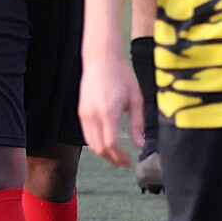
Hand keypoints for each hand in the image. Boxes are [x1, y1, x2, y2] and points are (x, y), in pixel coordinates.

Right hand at [78, 37, 143, 167]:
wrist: (101, 58)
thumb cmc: (121, 74)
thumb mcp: (135, 98)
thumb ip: (137, 122)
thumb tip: (140, 143)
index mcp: (108, 112)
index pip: (111, 144)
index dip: (120, 157)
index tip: (129, 162)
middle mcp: (93, 114)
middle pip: (99, 147)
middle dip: (112, 159)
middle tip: (124, 163)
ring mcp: (84, 113)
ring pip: (91, 142)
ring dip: (103, 153)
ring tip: (116, 155)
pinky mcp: (81, 111)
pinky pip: (87, 133)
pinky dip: (96, 143)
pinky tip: (107, 142)